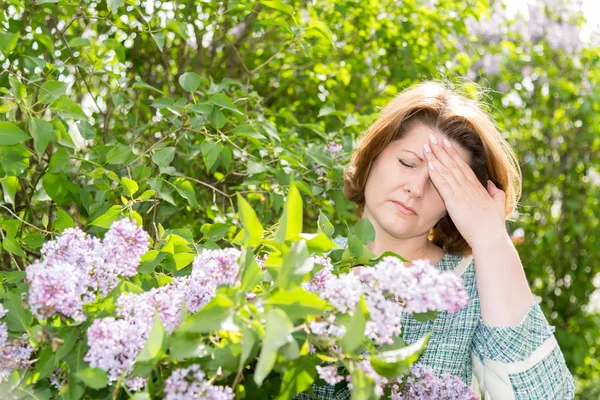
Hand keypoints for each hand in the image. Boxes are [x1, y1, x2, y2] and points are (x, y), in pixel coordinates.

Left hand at [423, 134, 507, 248]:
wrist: (490, 237)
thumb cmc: (493, 225)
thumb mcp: (497, 204)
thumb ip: (494, 192)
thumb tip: (490, 183)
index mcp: (477, 187)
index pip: (462, 166)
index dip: (453, 153)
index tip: (446, 143)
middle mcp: (468, 187)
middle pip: (453, 164)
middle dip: (442, 150)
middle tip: (432, 137)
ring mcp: (461, 193)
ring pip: (446, 171)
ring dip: (435, 158)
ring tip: (427, 146)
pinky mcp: (454, 202)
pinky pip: (443, 185)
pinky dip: (435, 174)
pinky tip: (428, 165)